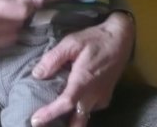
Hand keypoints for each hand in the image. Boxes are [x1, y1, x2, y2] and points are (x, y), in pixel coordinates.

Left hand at [30, 12, 134, 126]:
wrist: (120, 39)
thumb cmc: (95, 39)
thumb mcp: (72, 42)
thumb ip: (53, 58)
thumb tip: (37, 74)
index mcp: (83, 80)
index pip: (65, 103)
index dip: (50, 114)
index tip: (36, 121)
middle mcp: (94, 94)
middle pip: (76, 120)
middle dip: (61, 125)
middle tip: (44, 124)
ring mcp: (101, 98)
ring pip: (83, 117)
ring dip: (69, 120)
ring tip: (54, 116)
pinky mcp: (106, 97)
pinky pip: (90, 110)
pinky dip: (78, 112)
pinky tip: (70, 104)